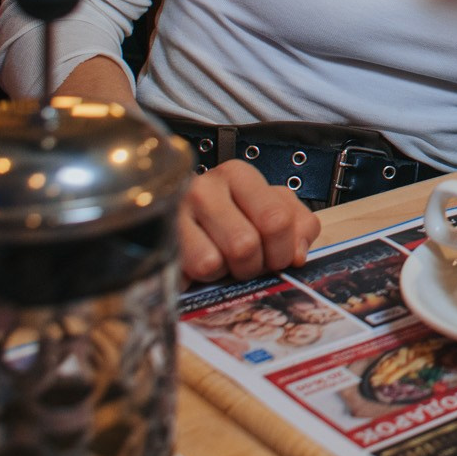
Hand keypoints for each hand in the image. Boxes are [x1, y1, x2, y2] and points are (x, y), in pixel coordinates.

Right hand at [179, 160, 320, 282]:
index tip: (278, 257)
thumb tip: (297, 255)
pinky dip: (197, 280)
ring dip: (223, 274)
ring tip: (221, 260)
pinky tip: (198, 265)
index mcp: (238, 175)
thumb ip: (299, 225)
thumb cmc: (232, 213)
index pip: (275, 219)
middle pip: (244, 245)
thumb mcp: (273, 208)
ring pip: (212, 263)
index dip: (283, 251)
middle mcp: (204, 188)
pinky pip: (185, 276)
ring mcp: (175, 214)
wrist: (177, 214)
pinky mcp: (157, 242)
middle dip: (253, 266)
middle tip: (249, 263)